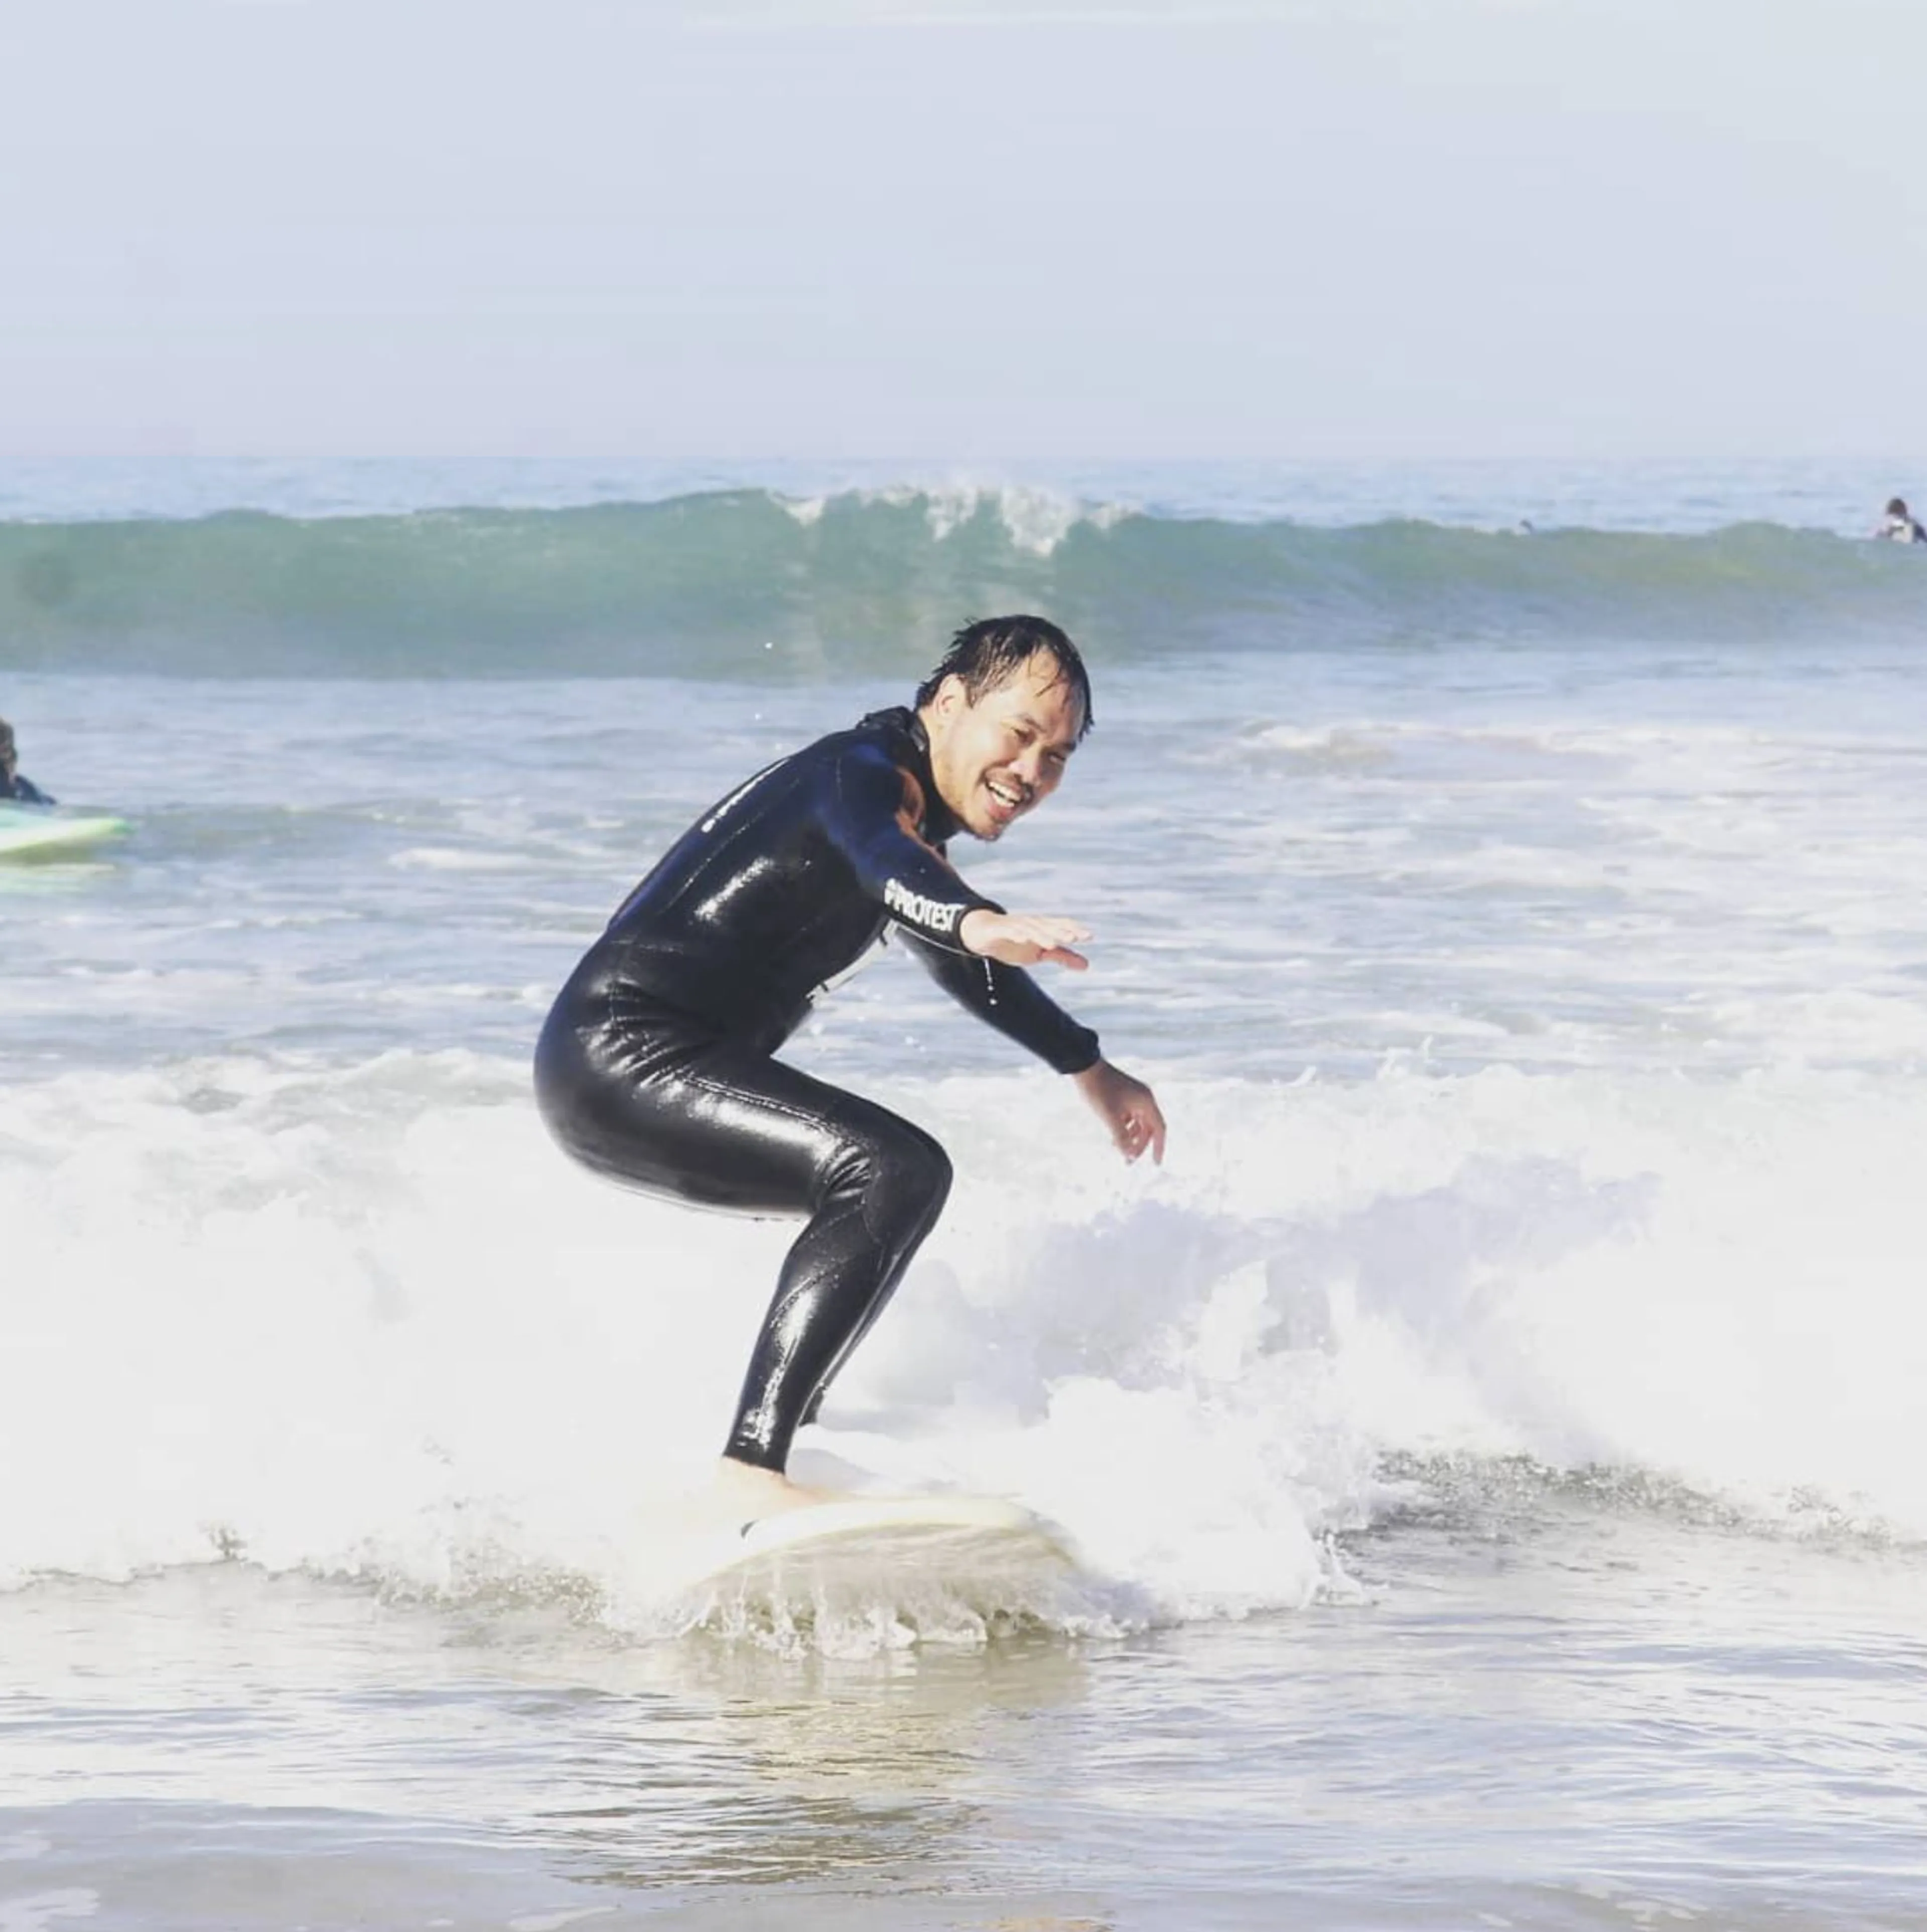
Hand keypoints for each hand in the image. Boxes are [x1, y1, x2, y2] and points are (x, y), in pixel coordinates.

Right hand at [958, 909, 1090, 970]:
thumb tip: (1087, 965)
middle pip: (1049, 926)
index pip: (1061, 925)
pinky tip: (1023, 940)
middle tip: (1075, 938)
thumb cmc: (1015, 942)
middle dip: (1061, 931)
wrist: (982, 935)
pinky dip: (1017, 934)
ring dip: (1042, 935)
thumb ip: (1062, 957)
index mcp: (1043, 928)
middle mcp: (1032, 924)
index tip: (1089, 937)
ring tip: (1053, 944)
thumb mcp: (1040, 953)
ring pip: (1031, 929)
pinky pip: (1010, 931)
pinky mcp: (1000, 929)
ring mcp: (1016, 925)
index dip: (1074, 929)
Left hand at [1073, 1058, 1166, 1165]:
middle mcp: (1143, 1098)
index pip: (1159, 1129)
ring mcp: (1133, 1096)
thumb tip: (1129, 1155)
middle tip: (1128, 1160)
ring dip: (1130, 1137)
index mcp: (1146, 1102)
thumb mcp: (1110, 1117)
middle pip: (1148, 1128)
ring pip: (1137, 1123)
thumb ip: (1121, 1137)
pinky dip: (1123, 1128)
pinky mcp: (1122, 1095)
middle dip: (1139, 1145)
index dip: (1158, 1147)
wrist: (1085, 1066)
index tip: (1155, 1163)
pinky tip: (1112, 1136)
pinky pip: (1128, 1117)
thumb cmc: (1098, 1091)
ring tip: (1117, 1148)